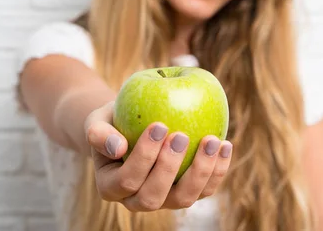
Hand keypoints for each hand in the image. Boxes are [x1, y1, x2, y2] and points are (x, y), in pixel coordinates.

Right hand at [83, 101, 233, 211]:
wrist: (131, 127)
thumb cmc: (113, 121)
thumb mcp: (97, 121)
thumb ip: (99, 133)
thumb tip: (118, 147)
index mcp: (111, 187)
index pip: (127, 180)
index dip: (144, 157)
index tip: (159, 125)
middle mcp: (136, 200)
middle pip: (153, 198)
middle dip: (170, 168)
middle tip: (181, 135)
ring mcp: (165, 199)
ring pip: (184, 199)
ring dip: (200, 172)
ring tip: (211, 140)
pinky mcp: (187, 192)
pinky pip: (205, 189)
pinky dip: (218, 169)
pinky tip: (225, 144)